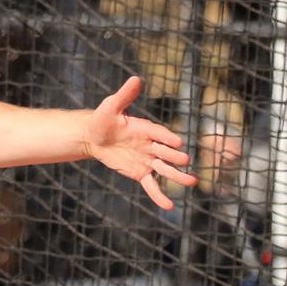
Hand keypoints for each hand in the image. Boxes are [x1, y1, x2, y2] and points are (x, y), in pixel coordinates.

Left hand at [83, 76, 196, 210]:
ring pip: (164, 170)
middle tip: (185, 162)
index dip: (167, 138)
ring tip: (192, 183)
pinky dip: (159, 196)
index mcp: (146, 129)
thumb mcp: (111, 106)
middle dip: (175, 158)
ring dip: (177, 176)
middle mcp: (151, 145)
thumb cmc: (103, 119)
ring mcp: (147, 159)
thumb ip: (124, 96)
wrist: (94, 136)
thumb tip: (135, 78)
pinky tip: (168, 206)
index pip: (159, 134)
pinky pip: (151, 185)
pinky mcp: (140, 172)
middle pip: (166, 153)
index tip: (177, 143)